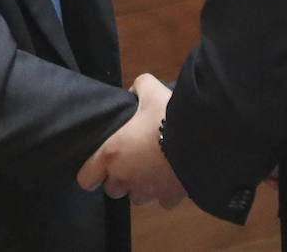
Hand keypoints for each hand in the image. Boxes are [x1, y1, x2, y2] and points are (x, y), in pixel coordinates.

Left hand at [76, 74, 186, 208]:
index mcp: (112, 154)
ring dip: (142, 186)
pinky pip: (162, 201)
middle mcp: (125, 177)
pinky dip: (165, 192)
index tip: (102, 164)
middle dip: (121, 178)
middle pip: (112, 189)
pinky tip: (172, 177)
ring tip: (154, 169)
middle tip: (133, 160)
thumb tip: (134, 90)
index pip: (86, 179)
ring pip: (137, 197)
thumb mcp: (151, 89)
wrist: (200, 137)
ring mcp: (147, 191)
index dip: (93, 172)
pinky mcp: (169, 197)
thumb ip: (138, 86)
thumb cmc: (167, 114)